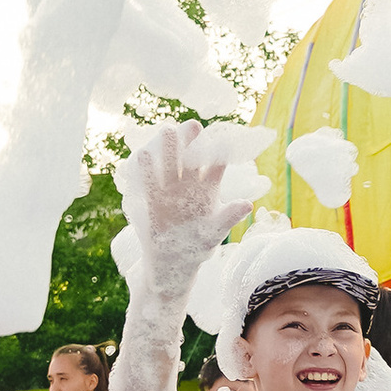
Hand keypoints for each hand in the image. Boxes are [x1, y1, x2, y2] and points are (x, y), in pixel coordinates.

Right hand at [125, 118, 252, 292]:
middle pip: (190, 159)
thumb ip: (228, 217)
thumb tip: (248, 204)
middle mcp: (188, 186)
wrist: (170, 265)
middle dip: (190, 142)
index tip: (224, 137)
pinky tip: (142, 156)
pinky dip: (146, 172)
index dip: (220, 152)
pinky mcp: (152, 201)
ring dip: (167, 150)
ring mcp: (169, 192)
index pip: (215, 166)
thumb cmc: (196, 248)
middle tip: (192, 125)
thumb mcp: (214, 233)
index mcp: (208, 190)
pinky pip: (149, 184)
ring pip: (169, 166)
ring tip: (166, 131)